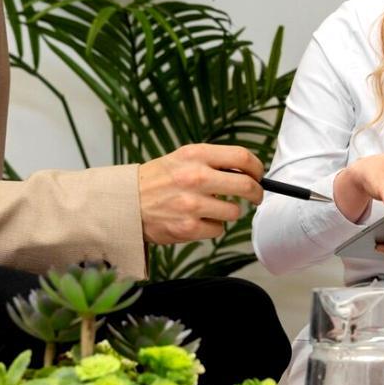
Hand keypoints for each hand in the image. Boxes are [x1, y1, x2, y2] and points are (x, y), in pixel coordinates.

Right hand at [137, 144, 262, 244]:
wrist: (125, 203)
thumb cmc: (158, 180)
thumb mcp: (182, 158)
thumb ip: (213, 161)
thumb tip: (248, 171)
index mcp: (195, 155)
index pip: (242, 157)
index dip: (257, 168)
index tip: (258, 175)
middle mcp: (195, 177)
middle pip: (247, 186)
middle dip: (256, 193)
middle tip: (254, 196)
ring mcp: (191, 204)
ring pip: (234, 212)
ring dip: (228, 212)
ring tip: (210, 208)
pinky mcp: (188, 228)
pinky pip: (218, 229)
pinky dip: (211, 227)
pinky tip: (197, 220)